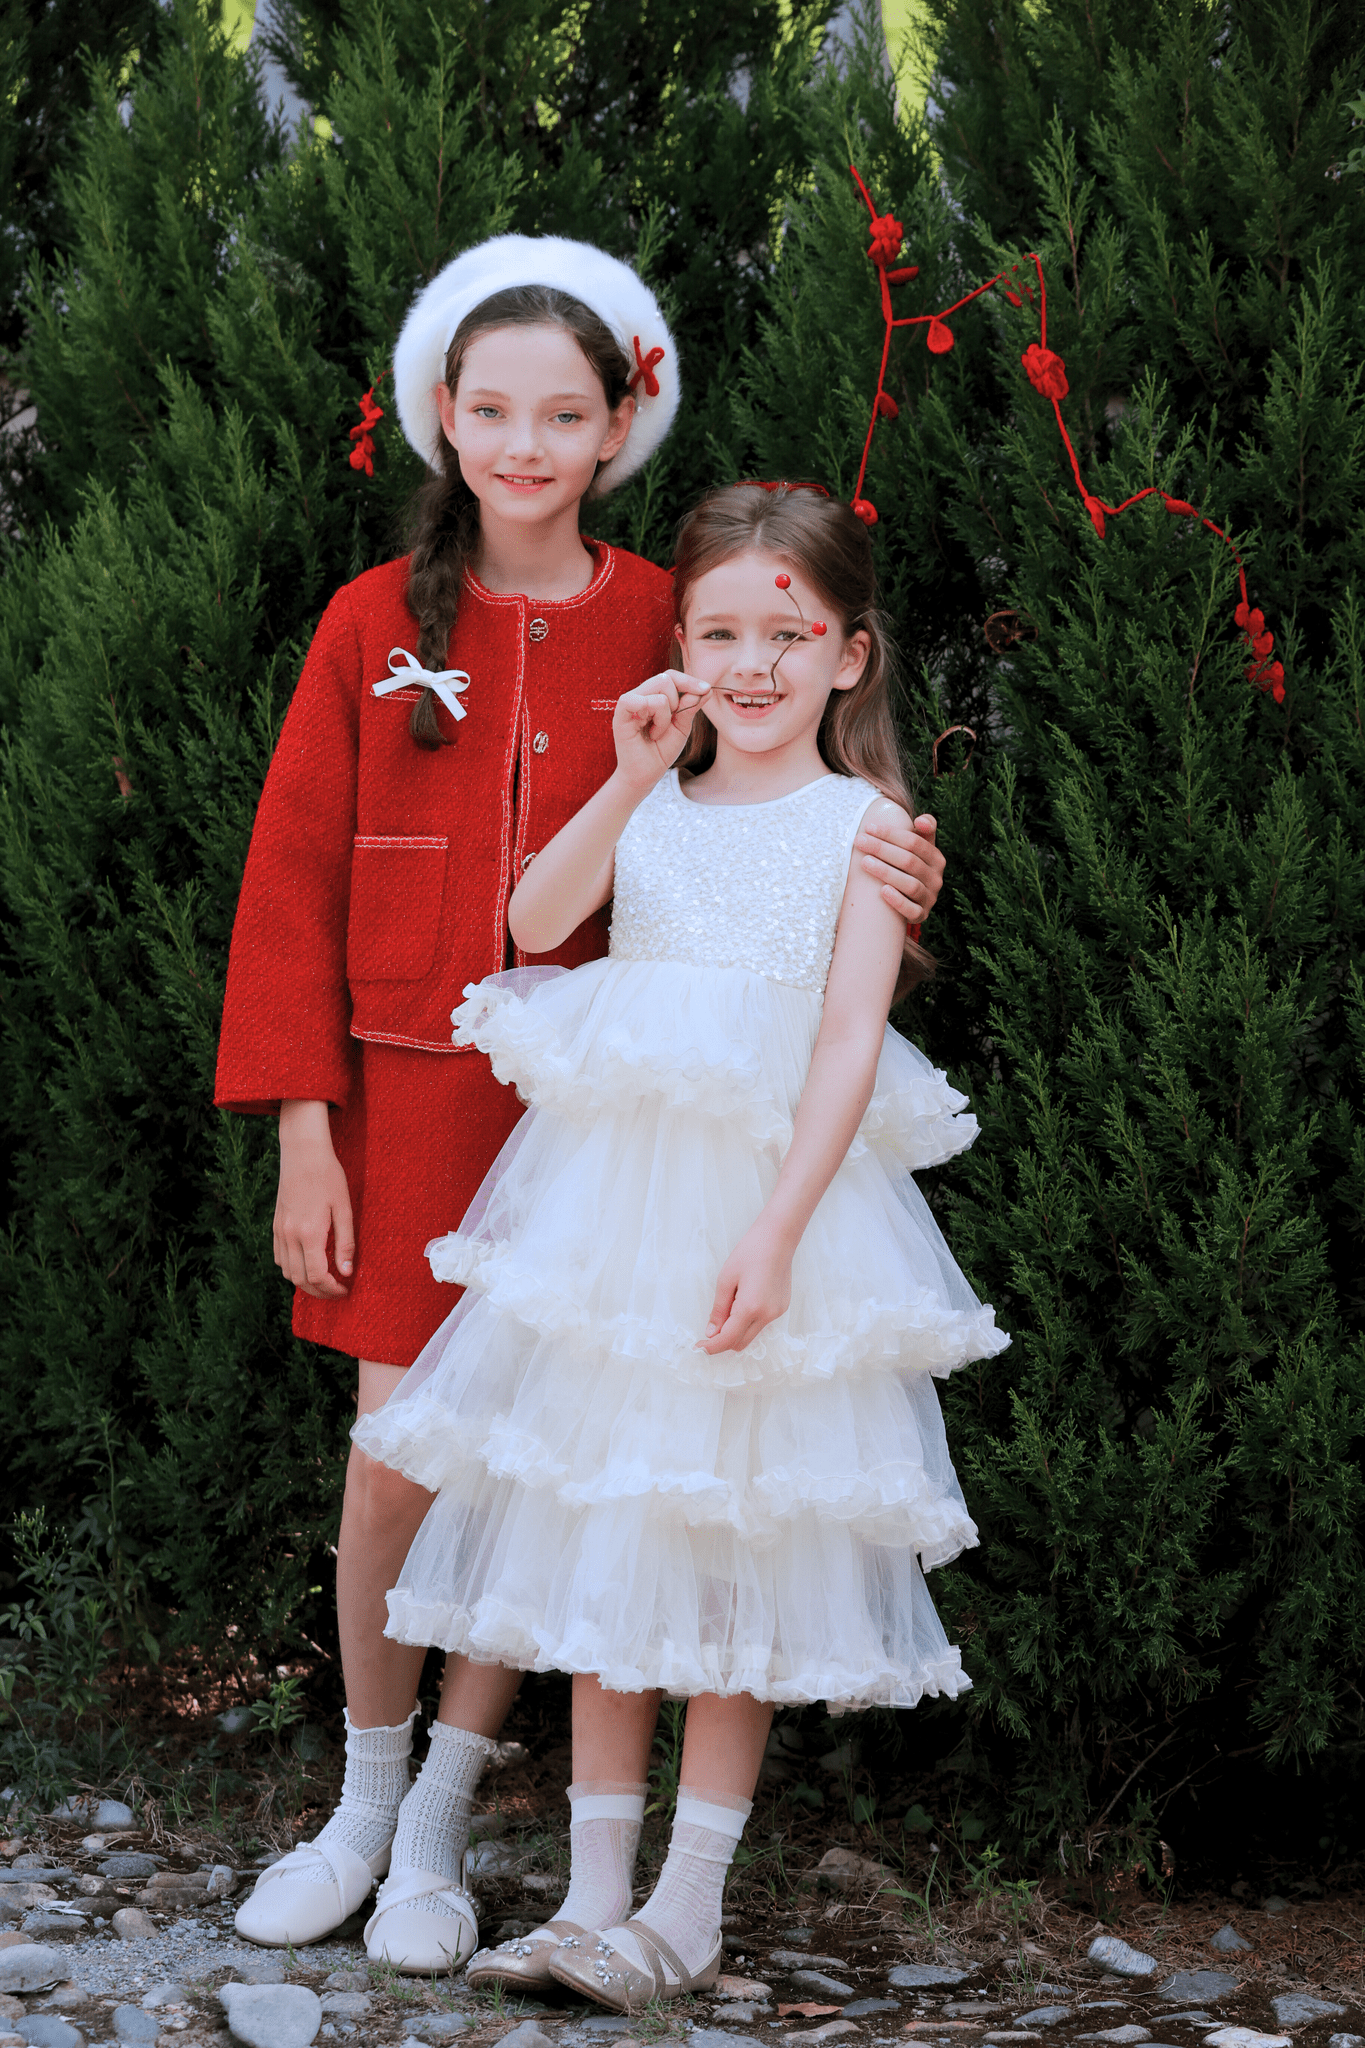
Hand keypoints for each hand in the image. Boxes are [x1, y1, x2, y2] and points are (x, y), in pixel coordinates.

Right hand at [274, 1099, 353, 1298]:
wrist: (303, 1153)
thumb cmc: (328, 1176)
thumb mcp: (344, 1208)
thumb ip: (345, 1243)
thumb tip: (347, 1272)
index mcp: (309, 1233)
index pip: (317, 1276)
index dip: (331, 1289)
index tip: (345, 1290)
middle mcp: (290, 1236)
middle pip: (300, 1280)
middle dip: (319, 1292)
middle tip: (337, 1291)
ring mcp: (280, 1231)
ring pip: (287, 1272)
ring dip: (305, 1283)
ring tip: (324, 1281)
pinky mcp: (276, 1225)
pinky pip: (279, 1258)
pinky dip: (291, 1269)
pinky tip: (307, 1264)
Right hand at [613, 669, 709, 791]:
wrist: (646, 775)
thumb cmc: (661, 751)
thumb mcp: (682, 727)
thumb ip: (691, 706)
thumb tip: (706, 688)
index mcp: (653, 695)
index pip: (671, 676)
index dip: (689, 681)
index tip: (706, 689)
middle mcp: (640, 695)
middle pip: (666, 678)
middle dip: (678, 701)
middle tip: (672, 722)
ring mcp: (629, 702)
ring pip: (658, 690)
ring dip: (666, 715)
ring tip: (658, 733)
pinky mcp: (621, 713)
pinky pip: (640, 700)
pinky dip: (654, 717)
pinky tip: (651, 732)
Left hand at [698, 1220, 793, 1354]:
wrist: (777, 1238)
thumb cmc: (749, 1253)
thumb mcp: (725, 1280)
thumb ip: (718, 1310)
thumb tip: (712, 1333)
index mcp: (750, 1308)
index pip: (728, 1339)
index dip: (711, 1347)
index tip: (699, 1347)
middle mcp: (767, 1315)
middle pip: (740, 1343)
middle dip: (723, 1341)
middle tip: (709, 1330)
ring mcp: (777, 1313)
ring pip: (751, 1335)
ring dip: (736, 1331)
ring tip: (729, 1307)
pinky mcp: (782, 1308)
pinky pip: (761, 1324)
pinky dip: (748, 1321)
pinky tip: (744, 1300)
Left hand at [854, 812, 944, 926]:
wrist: (910, 900)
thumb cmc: (908, 866)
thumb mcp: (918, 847)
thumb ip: (923, 829)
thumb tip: (920, 821)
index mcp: (936, 859)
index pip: (914, 842)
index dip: (891, 833)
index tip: (868, 827)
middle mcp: (936, 879)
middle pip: (909, 861)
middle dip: (882, 849)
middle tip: (859, 841)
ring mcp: (930, 898)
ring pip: (910, 884)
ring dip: (886, 872)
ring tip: (865, 862)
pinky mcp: (921, 915)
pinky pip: (912, 910)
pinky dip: (898, 901)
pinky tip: (882, 891)